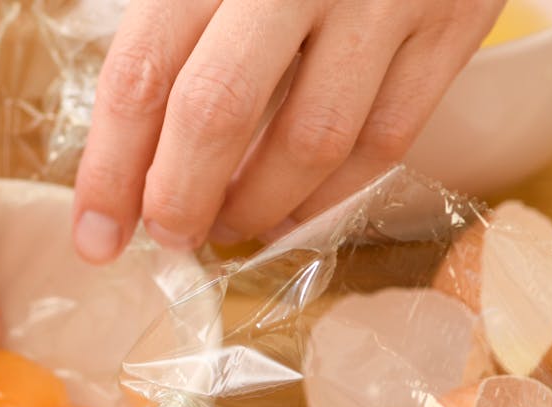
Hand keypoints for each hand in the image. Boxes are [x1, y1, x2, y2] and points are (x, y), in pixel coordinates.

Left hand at [72, 0, 503, 259]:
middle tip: (167, 238)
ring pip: (311, 140)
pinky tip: (292, 208)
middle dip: (180, 198)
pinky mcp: (456, 22)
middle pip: (216, 110)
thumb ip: (165, 22)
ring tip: (226, 225)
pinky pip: (388, 140)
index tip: (96, 234)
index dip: (111, 167)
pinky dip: (331, 195)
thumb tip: (125, 153)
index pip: (143, 71)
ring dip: (257, 206)